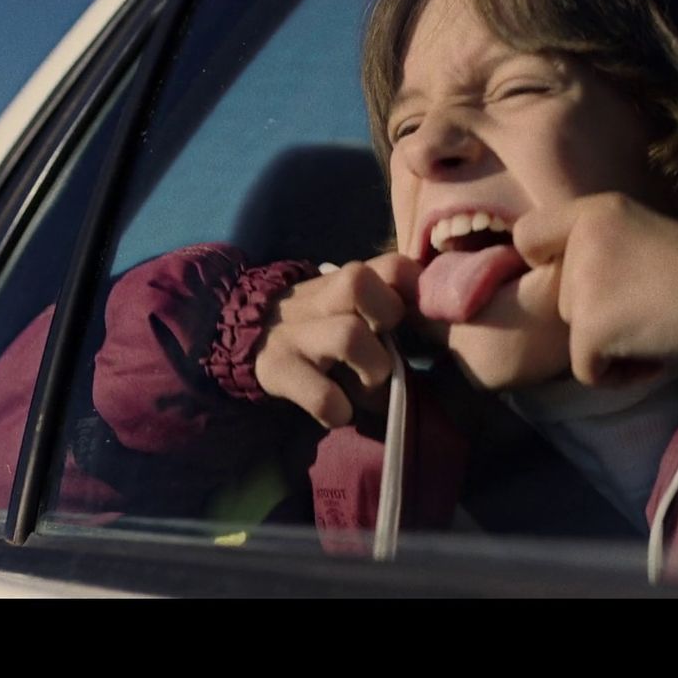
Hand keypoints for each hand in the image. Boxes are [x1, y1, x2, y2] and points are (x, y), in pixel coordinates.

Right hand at [254, 252, 420, 427]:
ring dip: (372, 371)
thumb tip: (437, 333)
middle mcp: (319, 299)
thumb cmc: (317, 324)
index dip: (415, 290)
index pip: (391, 265)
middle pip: (359, 281)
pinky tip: (339, 412)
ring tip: (368, 389)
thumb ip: (385, 305)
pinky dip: (339, 410)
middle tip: (387, 347)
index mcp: (344, 282)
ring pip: (348, 335)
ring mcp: (296, 333)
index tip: (417, 322)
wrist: (241, 335)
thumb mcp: (346, 305)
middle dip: (387, 317)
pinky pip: (321, 395)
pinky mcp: (277, 370)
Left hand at [511, 193, 677, 386]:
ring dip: (611, 344)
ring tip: (657, 326)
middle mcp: (581, 240)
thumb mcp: (645, 236)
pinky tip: (653, 350)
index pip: (529, 233)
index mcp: (596, 211)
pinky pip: (586, 370)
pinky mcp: (589, 328)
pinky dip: (617, 374)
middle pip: (562, 297)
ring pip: (575, 334)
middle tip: (650, 305)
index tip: (562, 272)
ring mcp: (582, 284)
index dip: (540, 260)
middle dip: (599, 314)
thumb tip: (573, 287)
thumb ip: (603, 251)